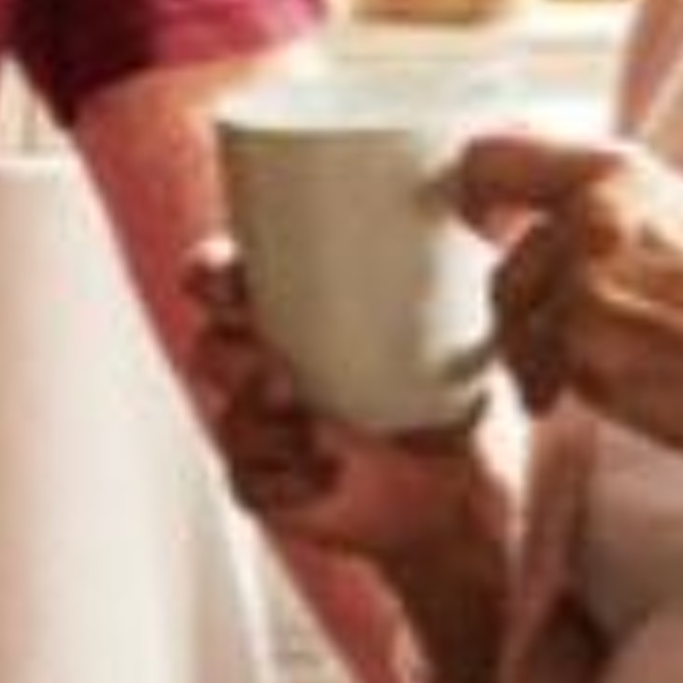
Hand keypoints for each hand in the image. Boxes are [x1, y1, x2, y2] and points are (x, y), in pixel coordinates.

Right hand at [181, 243, 504, 571]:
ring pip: (226, 417)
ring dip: (254, 423)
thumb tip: (470, 193)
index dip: (213, 276)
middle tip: (278, 372)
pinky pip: (244, 483)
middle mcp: (273, 365)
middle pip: (213, 348)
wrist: (469, 489)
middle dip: (229, 355)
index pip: (226, 279)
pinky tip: (322, 474)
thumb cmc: (460, 389)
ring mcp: (271, 429)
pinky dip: (276, 481)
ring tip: (308, 428)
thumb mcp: (464, 316)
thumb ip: (454, 260)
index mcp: (298, 311)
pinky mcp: (275, 487)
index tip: (232, 283)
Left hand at [462, 130, 682, 466]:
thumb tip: (538, 192)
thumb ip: (608, 199)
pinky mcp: (582, 339)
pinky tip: (615, 386)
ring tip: (601, 366)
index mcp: (616, 171)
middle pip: (504, 261)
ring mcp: (584, 276)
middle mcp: (592, 212)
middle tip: (565, 333)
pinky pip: (540, 368)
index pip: (495, 157)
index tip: (481, 222)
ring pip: (517, 320)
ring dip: (543, 354)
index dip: (475, 193)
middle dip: (526, 307)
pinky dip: (562, 388)